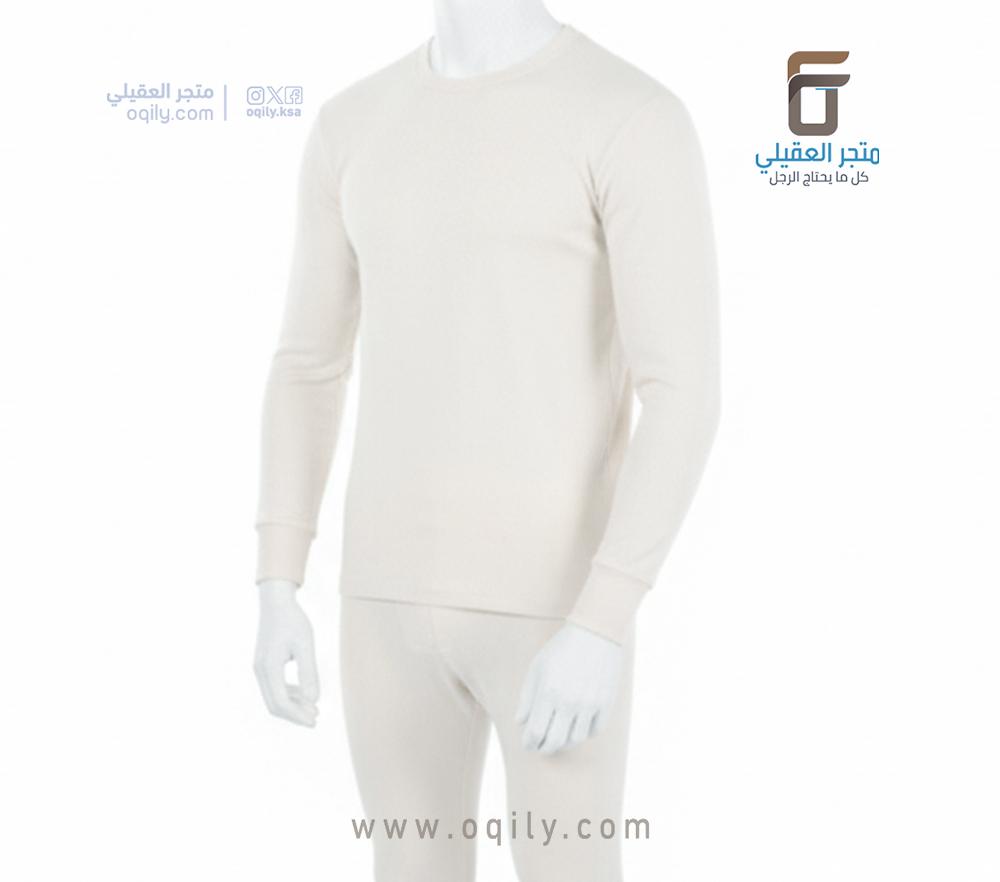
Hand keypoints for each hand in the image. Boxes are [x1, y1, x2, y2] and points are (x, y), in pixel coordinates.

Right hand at [253, 579, 319, 725]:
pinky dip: (288, 695)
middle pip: (274, 705)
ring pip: (273, 697)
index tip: (314, 720)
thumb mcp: (305, 645)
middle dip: (295, 715)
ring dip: (292, 706)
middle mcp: (260, 671)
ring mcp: (260, 668)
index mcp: (269, 667)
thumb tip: (313, 700)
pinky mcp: (263, 664)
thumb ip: (308, 673)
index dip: (298, 716)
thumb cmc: (293, 620)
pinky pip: (274, 687)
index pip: (281, 703)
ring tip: (314, 709)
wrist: (276, 602)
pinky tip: (304, 695)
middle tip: (315, 719)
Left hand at [515, 622, 622, 753]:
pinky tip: (577, 726)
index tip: (528, 745)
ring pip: (575, 740)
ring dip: (564, 742)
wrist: (595, 633)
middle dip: (544, 749)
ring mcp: (589, 704)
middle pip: (554, 742)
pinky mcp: (605, 703)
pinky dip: (584, 733)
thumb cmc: (561, 648)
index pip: (534, 732)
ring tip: (558, 737)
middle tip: (541, 748)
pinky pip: (594, 731)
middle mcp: (569, 702)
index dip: (529, 744)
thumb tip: (520, 722)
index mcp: (548, 692)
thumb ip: (526, 697)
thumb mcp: (537, 667)